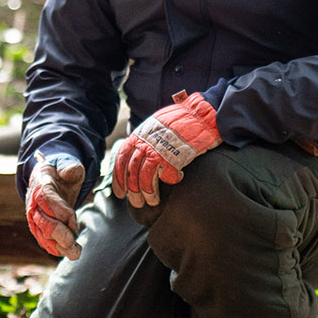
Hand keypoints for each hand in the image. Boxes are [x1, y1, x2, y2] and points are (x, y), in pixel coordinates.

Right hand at [26, 153, 85, 259]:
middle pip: (42, 221)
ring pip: (43, 235)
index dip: (60, 211)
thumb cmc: (60, 172)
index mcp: (41, 185)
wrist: (49, 179)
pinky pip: (44, 241)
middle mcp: (34, 204)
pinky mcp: (39, 228)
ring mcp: (35, 217)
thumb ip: (71, 168)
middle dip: (58, 233)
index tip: (73, 219)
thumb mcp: (67, 164)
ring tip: (75, 253)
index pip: (46, 199)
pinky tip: (69, 253)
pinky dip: (56, 249)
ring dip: (59, 246)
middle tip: (73, 241)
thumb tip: (73, 170)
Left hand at [113, 91, 220, 207]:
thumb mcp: (156, 125)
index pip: (121, 159)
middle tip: (136, 203)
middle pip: (131, 171)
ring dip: (146, 193)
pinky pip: (162, 177)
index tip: (120, 192)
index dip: (119, 178)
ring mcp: (157, 150)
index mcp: (139, 135)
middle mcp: (144, 143)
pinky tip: (167, 189)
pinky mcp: (172, 157)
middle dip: (132, 190)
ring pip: (144, 177)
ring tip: (151, 202)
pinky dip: (162, 185)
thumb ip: (146, 139)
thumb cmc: (180, 120)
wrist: (199, 114)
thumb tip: (138, 156)